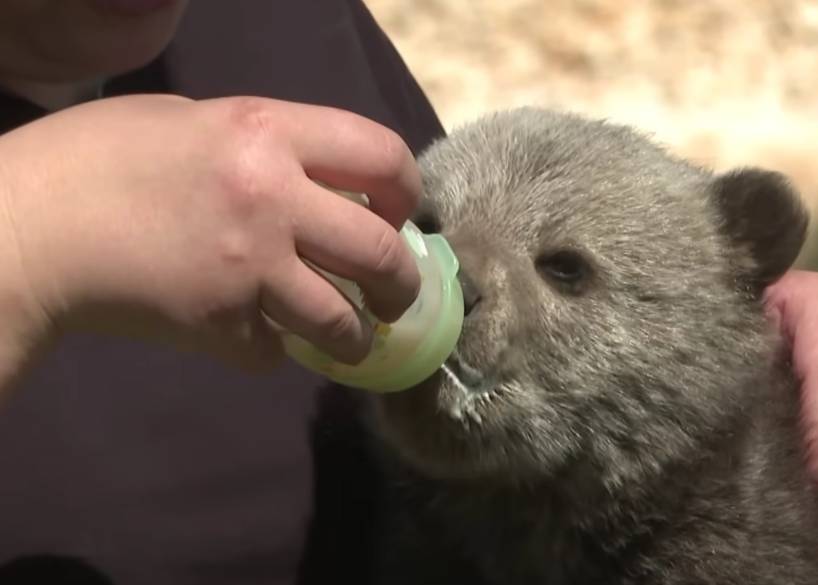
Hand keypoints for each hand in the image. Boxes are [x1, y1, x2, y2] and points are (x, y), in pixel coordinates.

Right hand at [0, 94, 421, 372]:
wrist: (29, 229)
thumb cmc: (99, 158)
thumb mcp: (191, 120)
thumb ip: (264, 144)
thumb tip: (321, 180)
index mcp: (267, 133)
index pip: (382, 154)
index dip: (406, 190)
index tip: (398, 213)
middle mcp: (272, 199)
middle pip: (382, 252)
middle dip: (401, 282)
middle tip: (394, 293)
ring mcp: (248, 269)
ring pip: (342, 320)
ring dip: (354, 336)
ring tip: (349, 338)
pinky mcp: (219, 325)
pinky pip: (274, 352)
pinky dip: (273, 350)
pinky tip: (257, 337)